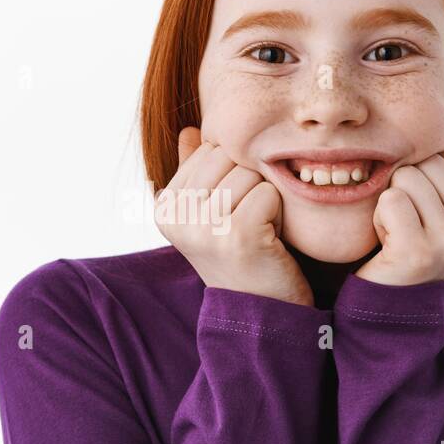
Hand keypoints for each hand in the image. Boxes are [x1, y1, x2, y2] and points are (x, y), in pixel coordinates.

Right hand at [156, 127, 313, 306]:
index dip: (233, 173)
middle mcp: (175, 217)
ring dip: (266, 197)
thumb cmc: (240, 256)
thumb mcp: (209, 213)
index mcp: (164, 206)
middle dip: (250, 180)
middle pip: (228, 156)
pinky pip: (268, 192)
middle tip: (251, 220)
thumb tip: (189, 130)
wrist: (260, 312)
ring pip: (249, 172)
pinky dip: (279, 212)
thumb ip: (196, 172)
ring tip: (260, 230)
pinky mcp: (235, 235)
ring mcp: (203, 227)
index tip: (231, 212)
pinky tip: (270, 239)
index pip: (208, 149)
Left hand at [356, 150, 443, 286]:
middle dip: (406, 189)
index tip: (426, 218)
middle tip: (408, 227)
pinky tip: (388, 244)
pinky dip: (379, 218)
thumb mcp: (443, 209)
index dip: (423, 181)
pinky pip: (390, 199)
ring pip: (407, 178)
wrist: (394, 306)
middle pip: (427, 163)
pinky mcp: (421, 252)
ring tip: (399, 235)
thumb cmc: (413, 247)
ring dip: (390, 205)